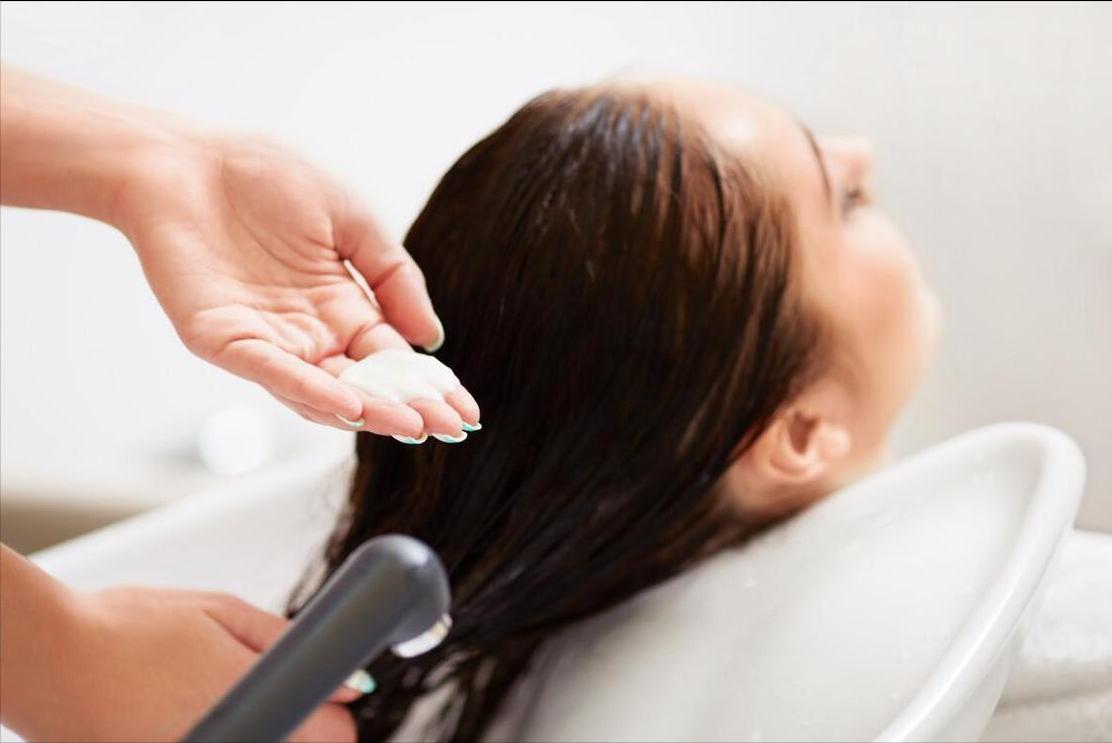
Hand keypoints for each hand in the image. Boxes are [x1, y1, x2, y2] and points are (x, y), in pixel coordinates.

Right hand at [22, 587, 358, 741]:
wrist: (45, 659)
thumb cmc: (127, 627)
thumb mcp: (220, 612)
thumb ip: (287, 645)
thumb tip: (351, 679)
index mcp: (258, 700)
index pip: (337, 734)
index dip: (332, 708)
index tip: (319, 692)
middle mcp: (235, 741)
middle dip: (297, 724)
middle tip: (255, 690)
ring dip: (255, 730)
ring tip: (202, 697)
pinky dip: (218, 735)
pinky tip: (181, 715)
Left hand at [113, 136, 478, 437]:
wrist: (183, 159)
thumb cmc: (265, 177)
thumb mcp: (352, 219)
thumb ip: (393, 276)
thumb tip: (431, 338)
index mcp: (342, 306)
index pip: (393, 360)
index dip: (429, 386)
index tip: (466, 410)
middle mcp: (309, 334)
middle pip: (367, 385)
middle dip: (409, 408)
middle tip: (450, 427)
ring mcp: (269, 342)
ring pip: (323, 392)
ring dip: (370, 411)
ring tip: (413, 425)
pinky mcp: (225, 340)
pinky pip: (273, 374)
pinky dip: (312, 393)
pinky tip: (352, 407)